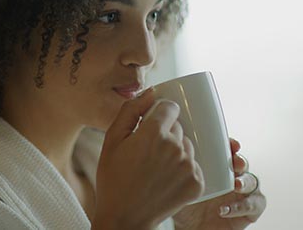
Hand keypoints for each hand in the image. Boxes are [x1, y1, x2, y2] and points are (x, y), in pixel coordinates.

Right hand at [93, 88, 204, 229]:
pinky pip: (193, 164)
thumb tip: (150, 91)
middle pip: (178, 127)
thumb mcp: (112, 140)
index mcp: (153, 133)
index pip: (169, 107)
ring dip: (175, 151)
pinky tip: (165, 179)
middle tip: (146, 153)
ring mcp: (188, 166)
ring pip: (186, 145)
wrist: (125, 217)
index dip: (158, 114)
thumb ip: (129, 111)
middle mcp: (175, 147)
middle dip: (165, 134)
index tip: (149, 125)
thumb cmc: (113, 178)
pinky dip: (182, 169)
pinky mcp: (197, 182)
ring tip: (155, 168)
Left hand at [173, 138, 266, 229]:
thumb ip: (176, 168)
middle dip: (241, 161)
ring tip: (236, 185)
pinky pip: (254, 206)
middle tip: (235, 163)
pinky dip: (243, 206)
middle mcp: (231, 178)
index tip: (231, 144)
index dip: (232, 146)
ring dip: (246, 182)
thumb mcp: (176, 183)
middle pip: (243, 164)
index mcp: (217, 168)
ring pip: (253, 182)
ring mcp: (241, 195)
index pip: (228, 152)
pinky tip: (224, 209)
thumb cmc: (182, 204)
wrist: (187, 228)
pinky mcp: (248, 212)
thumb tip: (170, 149)